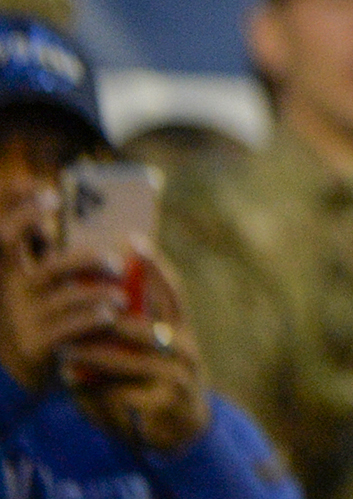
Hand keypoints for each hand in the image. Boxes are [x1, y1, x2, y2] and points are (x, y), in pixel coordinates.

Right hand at [0, 188, 119, 392]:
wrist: (21, 378)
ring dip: (100, 289)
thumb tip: (87, 215)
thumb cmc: (43, 318)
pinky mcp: (35, 345)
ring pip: (65, 291)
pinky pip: (70, 324)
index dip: (18, 210)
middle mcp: (11, 291)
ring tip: (121, 294)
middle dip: (59, 242)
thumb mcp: (44, 285)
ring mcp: (20, 317)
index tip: (49, 193)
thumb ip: (54, 254)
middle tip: (109, 256)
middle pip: (25, 255)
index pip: (3, 236)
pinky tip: (110, 315)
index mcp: (12, 273)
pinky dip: (95, 317)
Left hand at [62, 250, 207, 457]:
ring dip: (94, 355)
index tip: (134, 241)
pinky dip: (95, 387)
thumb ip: (137, 330)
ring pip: (129, 359)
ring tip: (69, 350)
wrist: (186, 426)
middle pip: (145, 325)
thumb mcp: (156, 353)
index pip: (172, 292)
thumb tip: (98, 303)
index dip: (155, 266)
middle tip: (80, 309)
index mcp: (182, 330)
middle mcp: (185, 348)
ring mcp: (178, 375)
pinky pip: (122, 391)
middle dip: (109, 319)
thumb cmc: (163, 382)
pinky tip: (74, 383)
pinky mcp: (164, 401)